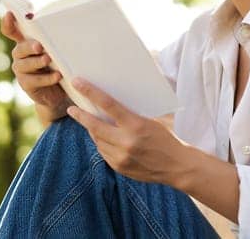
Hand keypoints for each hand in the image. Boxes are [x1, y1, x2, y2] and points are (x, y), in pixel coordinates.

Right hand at [0, 12, 72, 122]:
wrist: (59, 91)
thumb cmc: (59, 64)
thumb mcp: (57, 49)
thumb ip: (55, 38)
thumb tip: (68, 22)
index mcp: (26, 42)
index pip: (12, 31)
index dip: (8, 23)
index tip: (10, 14)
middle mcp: (20, 55)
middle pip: (20, 48)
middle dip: (29, 46)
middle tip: (39, 46)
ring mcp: (21, 70)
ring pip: (25, 64)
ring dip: (37, 61)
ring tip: (48, 59)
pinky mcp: (26, 84)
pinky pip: (34, 80)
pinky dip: (46, 78)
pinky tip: (57, 76)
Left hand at [68, 78, 195, 185]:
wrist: (177, 166)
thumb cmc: (167, 138)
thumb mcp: (152, 121)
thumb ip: (131, 115)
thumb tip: (111, 106)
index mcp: (136, 125)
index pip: (108, 105)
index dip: (90, 92)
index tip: (78, 83)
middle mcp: (126, 142)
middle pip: (95, 126)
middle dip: (81, 116)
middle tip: (72, 109)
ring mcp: (121, 157)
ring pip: (97, 140)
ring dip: (93, 130)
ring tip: (91, 123)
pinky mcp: (119, 167)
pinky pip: (104, 152)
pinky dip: (102, 143)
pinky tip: (105, 139)